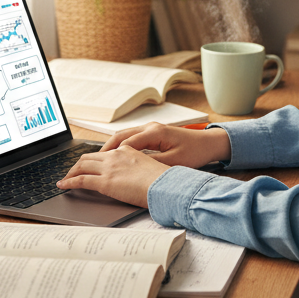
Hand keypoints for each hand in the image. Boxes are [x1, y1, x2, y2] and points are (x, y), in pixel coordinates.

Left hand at [56, 144, 168, 206]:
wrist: (166, 185)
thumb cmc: (163, 180)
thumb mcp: (149, 167)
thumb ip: (137, 168)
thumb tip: (134, 176)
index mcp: (127, 150)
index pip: (104, 152)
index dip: (93, 159)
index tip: (88, 165)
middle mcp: (116, 156)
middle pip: (89, 156)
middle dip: (78, 164)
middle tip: (72, 172)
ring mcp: (109, 168)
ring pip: (82, 165)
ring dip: (71, 172)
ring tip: (65, 179)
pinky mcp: (105, 182)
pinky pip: (80, 180)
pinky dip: (69, 182)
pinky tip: (63, 186)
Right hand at [101, 123, 231, 168]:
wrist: (209, 143)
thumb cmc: (195, 152)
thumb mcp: (173, 163)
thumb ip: (152, 164)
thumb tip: (132, 170)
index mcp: (154, 132)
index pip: (124, 142)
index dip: (108, 154)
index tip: (97, 165)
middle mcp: (150, 127)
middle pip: (120, 137)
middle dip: (104, 150)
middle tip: (88, 163)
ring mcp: (151, 128)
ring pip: (124, 136)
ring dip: (111, 148)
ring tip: (97, 162)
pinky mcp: (153, 133)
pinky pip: (131, 139)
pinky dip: (120, 147)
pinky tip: (115, 158)